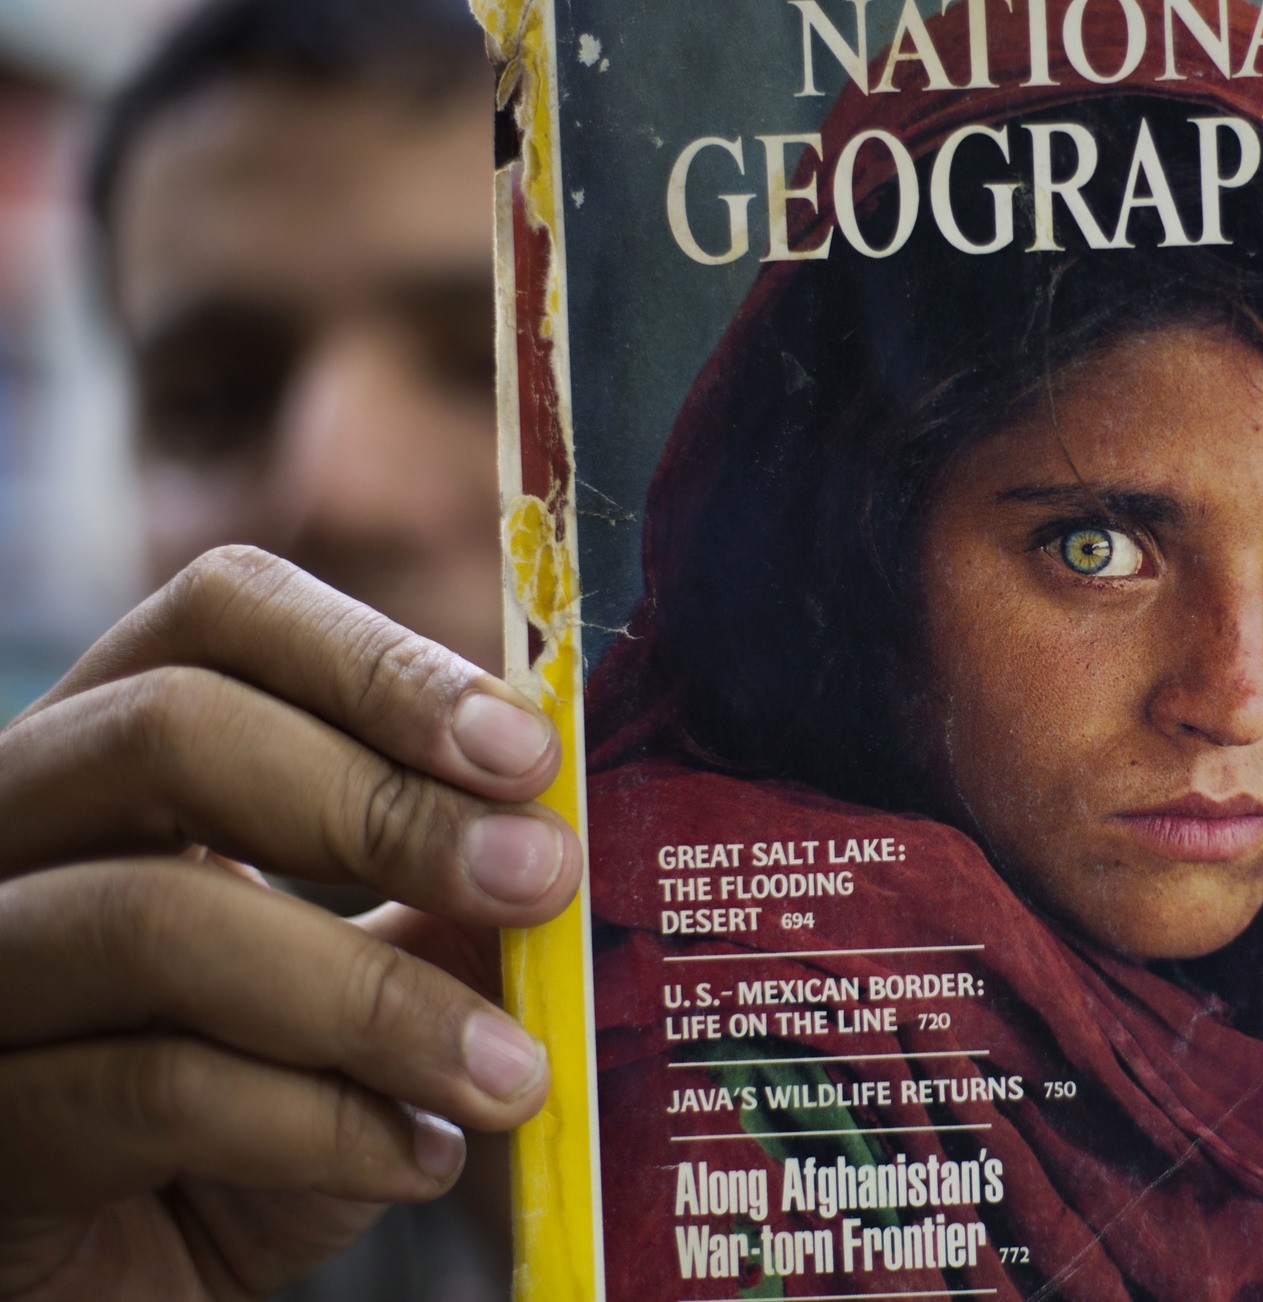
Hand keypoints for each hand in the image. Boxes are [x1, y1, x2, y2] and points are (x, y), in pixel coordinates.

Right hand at [0, 546, 581, 1299]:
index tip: (527, 750)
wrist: (124, 1292)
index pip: (220, 618)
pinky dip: (317, 1125)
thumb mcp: (360, 994)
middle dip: (383, 803)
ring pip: (152, 916)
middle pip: (171, 728)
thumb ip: (441, 909)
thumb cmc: (246, 1123)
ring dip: (372, 998)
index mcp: (118, 758)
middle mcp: (12, 834)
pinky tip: (417, 1159)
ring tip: (510, 1071)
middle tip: (539, 881)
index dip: (380, 662)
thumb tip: (561, 841)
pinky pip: (145, 1090)